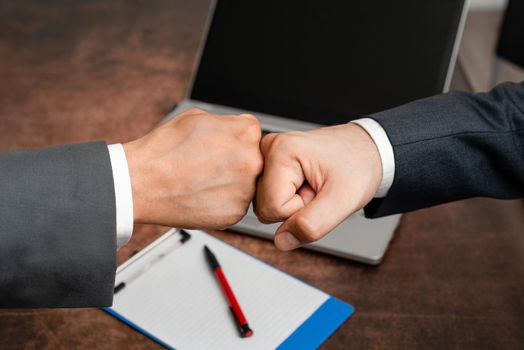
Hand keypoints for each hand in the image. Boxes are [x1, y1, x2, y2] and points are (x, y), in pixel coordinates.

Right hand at [124, 108, 262, 228]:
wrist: (141, 183)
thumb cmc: (164, 150)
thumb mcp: (198, 117)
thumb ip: (227, 123)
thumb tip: (238, 127)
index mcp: (246, 132)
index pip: (253, 135)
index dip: (234, 140)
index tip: (220, 147)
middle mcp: (252, 161)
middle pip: (254, 160)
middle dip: (235, 162)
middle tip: (208, 165)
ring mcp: (246, 189)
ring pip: (246, 185)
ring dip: (230, 184)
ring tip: (201, 180)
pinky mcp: (235, 213)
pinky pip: (236, 205)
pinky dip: (222, 202)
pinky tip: (202, 195)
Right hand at [255, 123, 381, 250]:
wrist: (366, 151)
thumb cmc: (358, 166)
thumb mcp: (343, 200)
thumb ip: (312, 224)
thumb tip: (281, 241)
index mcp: (281, 150)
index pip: (272, 209)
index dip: (300, 210)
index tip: (319, 192)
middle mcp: (268, 149)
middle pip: (264, 207)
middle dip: (295, 207)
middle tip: (318, 188)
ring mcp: (267, 155)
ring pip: (265, 205)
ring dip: (292, 204)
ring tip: (314, 185)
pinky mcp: (269, 163)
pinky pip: (268, 198)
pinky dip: (288, 198)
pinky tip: (304, 184)